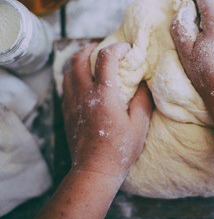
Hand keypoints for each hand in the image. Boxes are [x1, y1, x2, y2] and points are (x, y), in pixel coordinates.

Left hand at [63, 42, 152, 181]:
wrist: (95, 170)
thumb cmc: (120, 149)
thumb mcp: (139, 124)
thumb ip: (142, 100)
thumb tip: (143, 83)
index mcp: (104, 95)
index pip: (106, 58)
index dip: (117, 48)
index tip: (127, 49)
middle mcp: (84, 94)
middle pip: (79, 59)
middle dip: (90, 48)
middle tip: (102, 48)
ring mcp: (72, 103)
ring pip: (68, 71)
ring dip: (79, 61)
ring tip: (90, 61)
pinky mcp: (67, 112)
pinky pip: (65, 86)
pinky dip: (73, 76)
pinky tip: (83, 82)